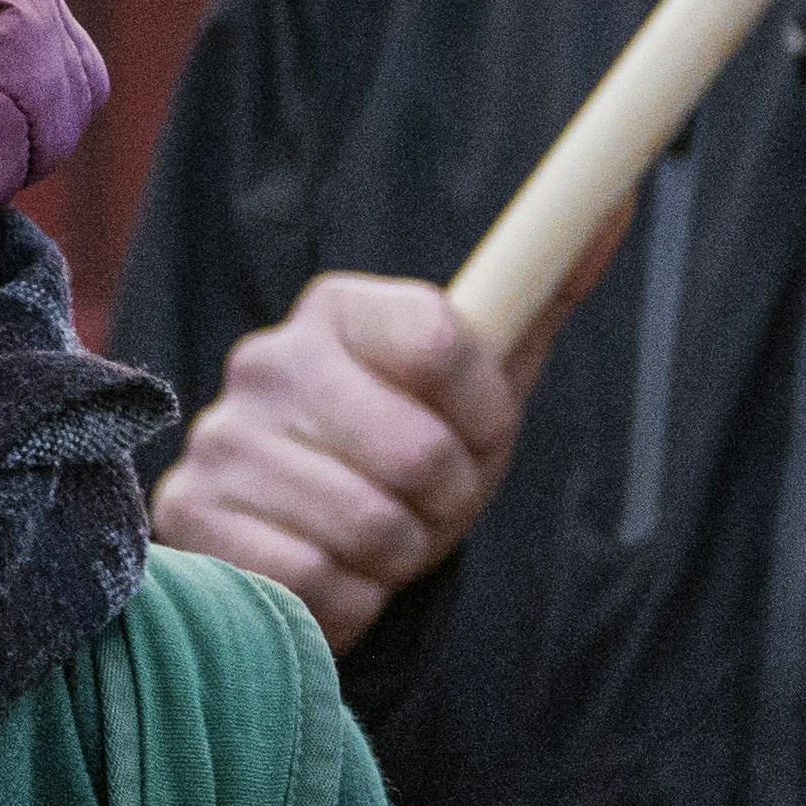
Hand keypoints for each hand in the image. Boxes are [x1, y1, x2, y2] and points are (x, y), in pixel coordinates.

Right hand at [149, 220, 615, 653]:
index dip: (484, 411)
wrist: (302, 542)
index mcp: (339, 308)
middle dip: (445, 502)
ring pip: (369, 526)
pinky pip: (312, 582)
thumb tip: (616, 203)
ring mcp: (221, 441)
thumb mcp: (482, 380)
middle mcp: (267, 360)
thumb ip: (540, 292)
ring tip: (372, 543)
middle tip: (423, 505)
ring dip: (395, 559)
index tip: (478, 436)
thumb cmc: (407, 456)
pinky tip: (327, 576)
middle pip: (417, 450)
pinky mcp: (189, 518)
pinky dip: (344, 602)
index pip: (441, 340)